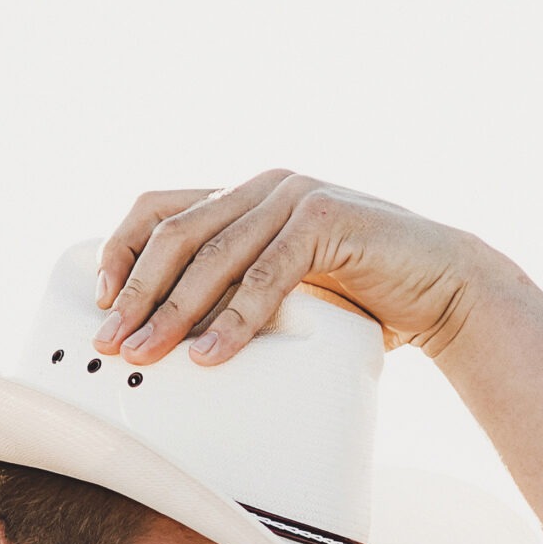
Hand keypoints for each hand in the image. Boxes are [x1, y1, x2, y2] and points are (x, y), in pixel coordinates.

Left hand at [93, 173, 488, 369]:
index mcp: (245, 196)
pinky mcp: (325, 220)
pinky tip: (209, 356)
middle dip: (135, 291)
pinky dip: (234, 322)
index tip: (101, 302)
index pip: (160, 210)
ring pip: (214, 257)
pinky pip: (267, 277)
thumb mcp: (286, 295)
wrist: (441, 288)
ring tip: (147, 356)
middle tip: (112, 341)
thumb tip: (177, 344)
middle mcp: (263, 186)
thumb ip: (238, 295)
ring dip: (174, 312)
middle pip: (175, 234)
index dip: (121, 251)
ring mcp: (294, 197)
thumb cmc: (363, 300)